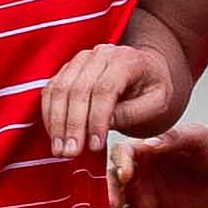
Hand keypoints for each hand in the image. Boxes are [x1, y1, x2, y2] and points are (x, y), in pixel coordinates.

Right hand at [42, 39, 183, 161]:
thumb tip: (105, 124)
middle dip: (73, 125)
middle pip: (78, 89)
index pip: (105, 89)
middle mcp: (101, 54)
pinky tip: (54, 135)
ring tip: (60, 150)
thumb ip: (134, 112)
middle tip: (70, 153)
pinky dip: (50, 114)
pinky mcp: (68, 69)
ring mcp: (81, 60)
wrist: (145, 70)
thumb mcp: (158, 103)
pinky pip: (51, 89)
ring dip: (57, 122)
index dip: (97, 119)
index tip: (95, 146)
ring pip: (60, 88)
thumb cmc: (153, 89)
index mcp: (126, 60)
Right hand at [109, 119, 207, 207]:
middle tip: (112, 204)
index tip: (127, 176)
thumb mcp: (197, 138)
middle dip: (107, 191)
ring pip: (112, 203)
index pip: (121, 153)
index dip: (120, 163)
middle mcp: (135, 169)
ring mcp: (138, 193)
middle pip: (110, 179)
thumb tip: (148, 144)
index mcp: (144, 148)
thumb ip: (173, 138)